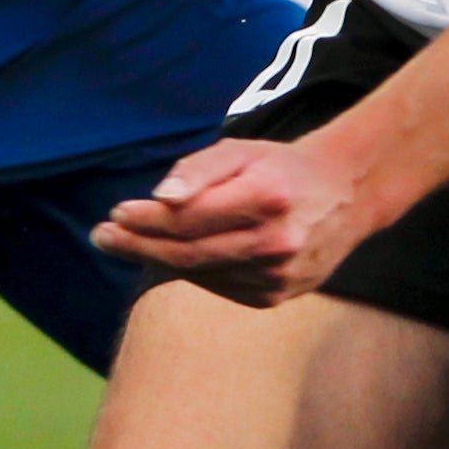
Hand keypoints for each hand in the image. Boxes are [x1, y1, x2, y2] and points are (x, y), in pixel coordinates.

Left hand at [92, 133, 384, 306]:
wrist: (347, 194)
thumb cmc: (280, 167)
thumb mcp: (241, 151)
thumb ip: (198, 171)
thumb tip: (160, 199)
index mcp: (268, 198)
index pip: (190, 218)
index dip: (147, 220)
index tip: (114, 214)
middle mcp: (277, 242)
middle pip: (189, 253)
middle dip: (138, 246)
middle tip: (101, 236)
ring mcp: (280, 276)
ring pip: (201, 274)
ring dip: (159, 260)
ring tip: (129, 243)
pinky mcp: (278, 297)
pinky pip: (220, 287)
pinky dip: (193, 272)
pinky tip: (176, 256)